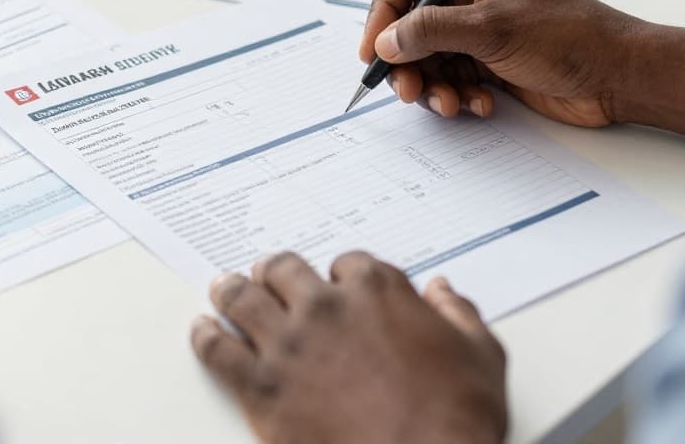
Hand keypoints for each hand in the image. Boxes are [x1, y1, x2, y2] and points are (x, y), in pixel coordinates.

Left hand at [190, 252, 506, 443]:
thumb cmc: (456, 419)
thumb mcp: (482, 355)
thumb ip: (459, 314)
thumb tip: (444, 292)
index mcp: (377, 291)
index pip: (348, 264)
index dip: (341, 276)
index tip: (338, 285)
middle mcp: (325, 307)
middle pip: (284, 270)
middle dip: (277, 273)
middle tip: (267, 276)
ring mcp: (288, 345)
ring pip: (242, 298)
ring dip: (232, 291)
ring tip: (224, 290)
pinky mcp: (261, 387)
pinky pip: (217, 350)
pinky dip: (206, 337)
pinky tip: (203, 332)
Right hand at [360, 0, 640, 127]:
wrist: (619, 77)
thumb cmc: (569, 36)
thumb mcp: (492, 28)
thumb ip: (431, 31)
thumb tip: (385, 42)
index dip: (382, 9)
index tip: (374, 48)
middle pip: (408, 20)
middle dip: (404, 59)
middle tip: (405, 89)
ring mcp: (478, 27)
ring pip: (425, 56)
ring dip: (430, 84)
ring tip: (450, 103)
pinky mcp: (488, 61)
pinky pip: (450, 77)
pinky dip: (456, 95)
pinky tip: (481, 105)